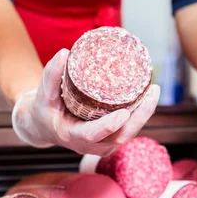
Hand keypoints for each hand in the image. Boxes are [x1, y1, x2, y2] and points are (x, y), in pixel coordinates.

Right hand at [11, 48, 159, 155]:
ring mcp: (103, 146)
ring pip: (129, 133)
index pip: (94, 134)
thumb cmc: (44, 111)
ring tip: (153, 91)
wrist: (45, 128)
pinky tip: (148, 97)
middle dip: (140, 116)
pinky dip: (139, 115)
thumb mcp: (43, 95)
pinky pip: (128, 129)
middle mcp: (91, 146)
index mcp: (73, 137)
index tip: (124, 113)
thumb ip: (51, 76)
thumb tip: (64, 52)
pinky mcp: (111, 140)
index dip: (109, 125)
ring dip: (144, 114)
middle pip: (120, 135)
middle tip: (151, 94)